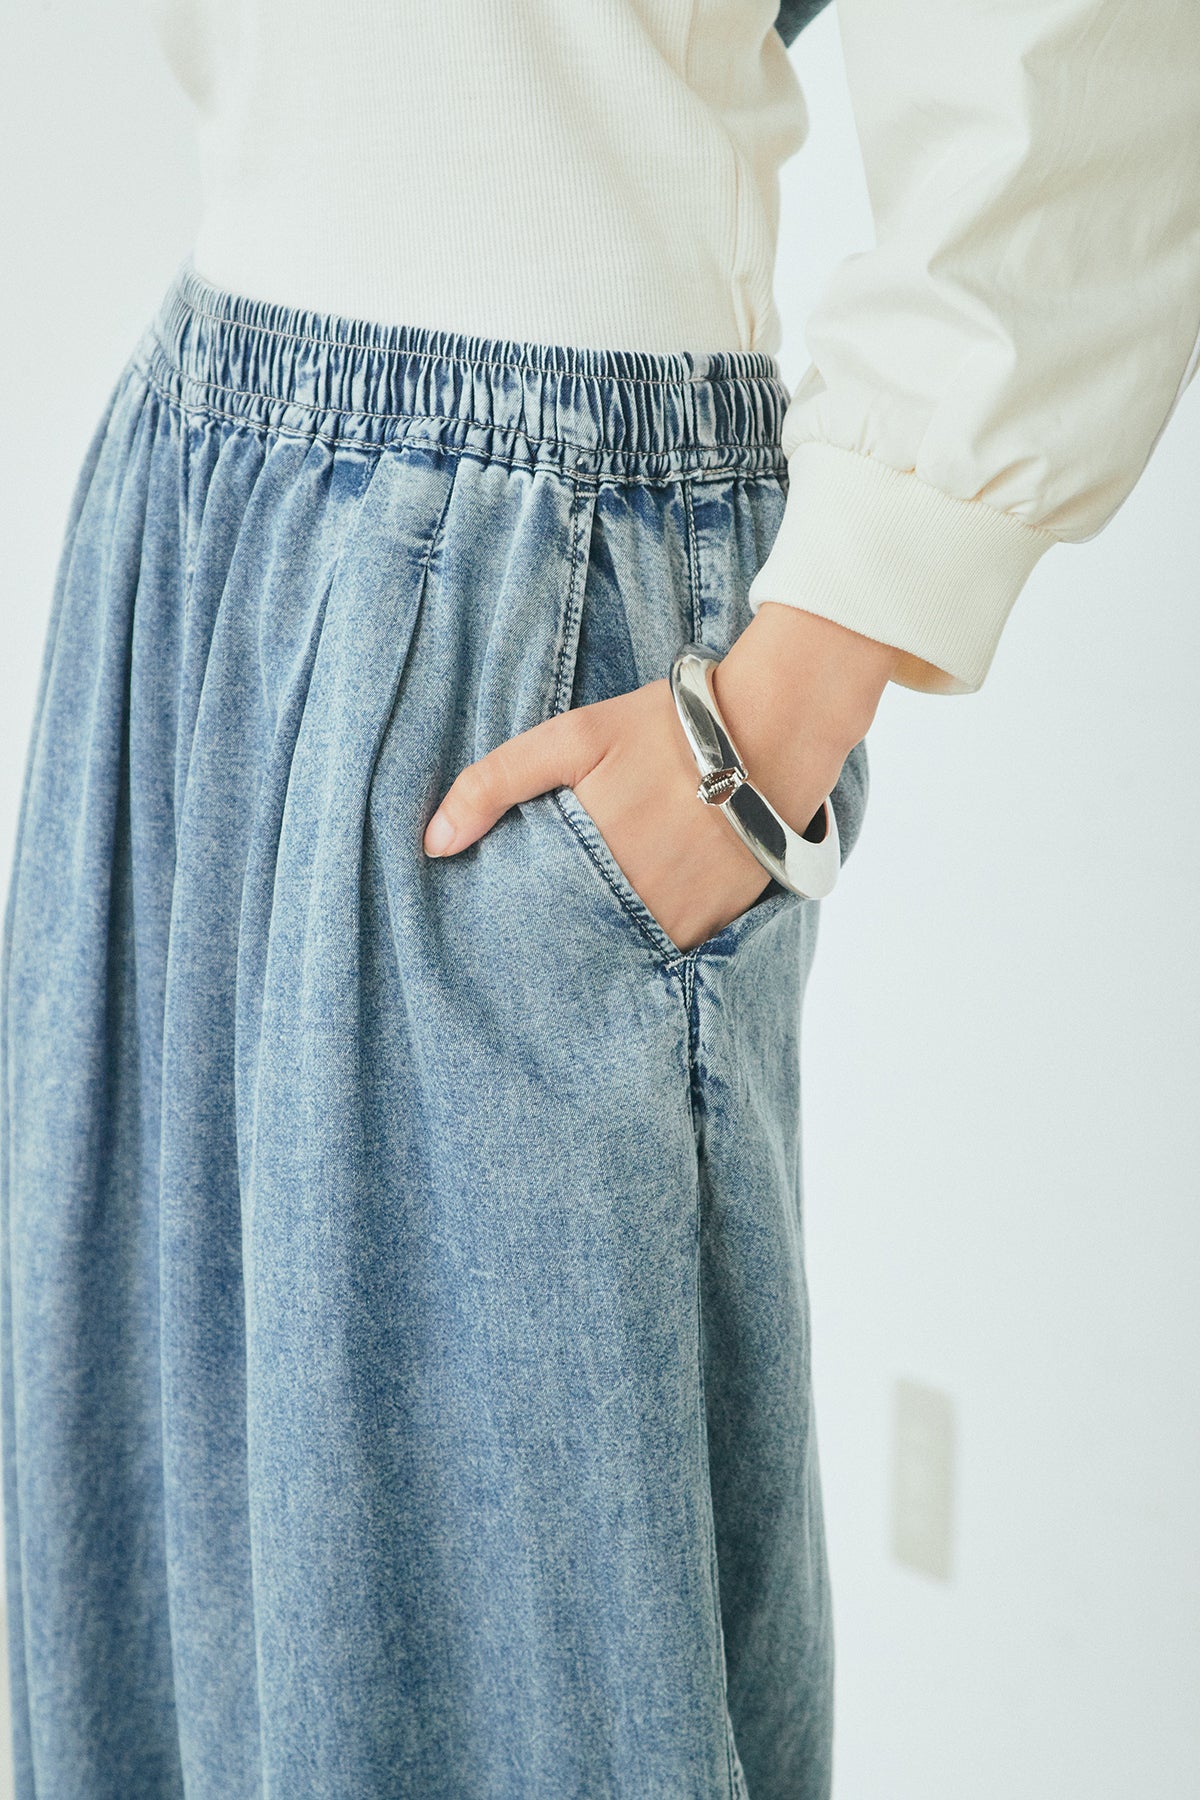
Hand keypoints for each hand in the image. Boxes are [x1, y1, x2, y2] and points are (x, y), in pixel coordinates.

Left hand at [423, 605, 901, 951]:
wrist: (774, 729)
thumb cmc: (666, 727)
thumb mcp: (573, 737)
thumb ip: (495, 783)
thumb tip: (433, 842)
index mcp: (592, 859)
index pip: (531, 922)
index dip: (511, 932)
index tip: (490, 936)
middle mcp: (638, 901)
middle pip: (576, 947)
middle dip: (553, 947)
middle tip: (528, 952)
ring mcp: (684, 919)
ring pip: (624, 957)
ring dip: (600, 951)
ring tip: (578, 940)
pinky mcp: (721, 924)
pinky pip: (673, 954)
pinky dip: (650, 947)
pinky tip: (632, 929)